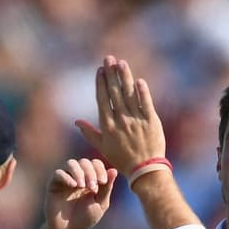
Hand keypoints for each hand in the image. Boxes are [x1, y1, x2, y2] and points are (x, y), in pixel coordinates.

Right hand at [39, 157, 115, 228]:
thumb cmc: (85, 219)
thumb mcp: (100, 204)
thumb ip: (107, 188)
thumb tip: (114, 170)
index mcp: (90, 179)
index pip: (95, 164)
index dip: (100, 169)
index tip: (102, 182)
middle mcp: (77, 177)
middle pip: (84, 162)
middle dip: (90, 172)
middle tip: (92, 187)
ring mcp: (65, 180)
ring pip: (71, 163)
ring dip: (79, 172)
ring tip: (82, 186)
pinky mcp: (53, 185)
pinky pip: (58, 173)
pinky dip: (66, 177)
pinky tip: (73, 186)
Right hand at [74, 57, 165, 177]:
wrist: (144, 170)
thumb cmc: (122, 159)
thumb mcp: (103, 147)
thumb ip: (90, 132)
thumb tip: (77, 121)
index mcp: (108, 126)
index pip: (103, 100)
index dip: (101, 83)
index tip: (100, 70)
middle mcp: (121, 121)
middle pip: (115, 93)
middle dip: (111, 74)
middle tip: (109, 58)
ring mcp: (136, 120)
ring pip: (129, 95)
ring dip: (124, 77)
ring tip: (121, 63)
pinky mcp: (151, 121)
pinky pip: (146, 103)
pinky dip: (142, 92)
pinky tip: (138, 81)